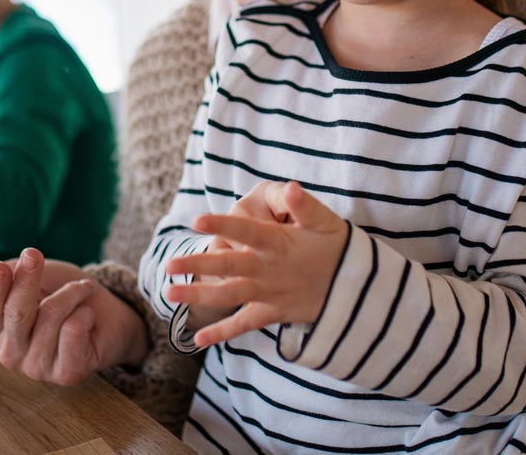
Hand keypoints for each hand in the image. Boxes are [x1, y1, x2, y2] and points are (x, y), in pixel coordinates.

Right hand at [0, 249, 148, 385]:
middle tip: (37, 257)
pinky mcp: (66, 373)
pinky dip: (84, 313)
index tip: (10, 259)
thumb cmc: (60, 293)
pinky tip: (87, 317)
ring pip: (51, 317)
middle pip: (16, 313)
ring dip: (71, 294)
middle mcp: (11, 353)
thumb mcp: (21, 276)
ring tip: (80, 293)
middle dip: (30, 280)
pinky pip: (72, 332)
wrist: (108, 311)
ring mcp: (38, 366)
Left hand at [166, 181, 347, 347]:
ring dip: (199, 295)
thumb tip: (290, 187)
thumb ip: (305, 205)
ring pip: (229, 296)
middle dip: (199, 266)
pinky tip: (196, 340)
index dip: (222, 225)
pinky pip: (243, 325)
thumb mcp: (325, 222)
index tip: (196, 220)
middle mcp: (269, 270)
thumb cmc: (336, 247)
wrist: (355, 289)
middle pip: (230, 267)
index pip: (247, 231)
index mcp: (279, 244)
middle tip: (169, 265)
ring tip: (170, 293)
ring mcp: (269, 294)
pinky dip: (221, 333)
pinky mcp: (271, 313)